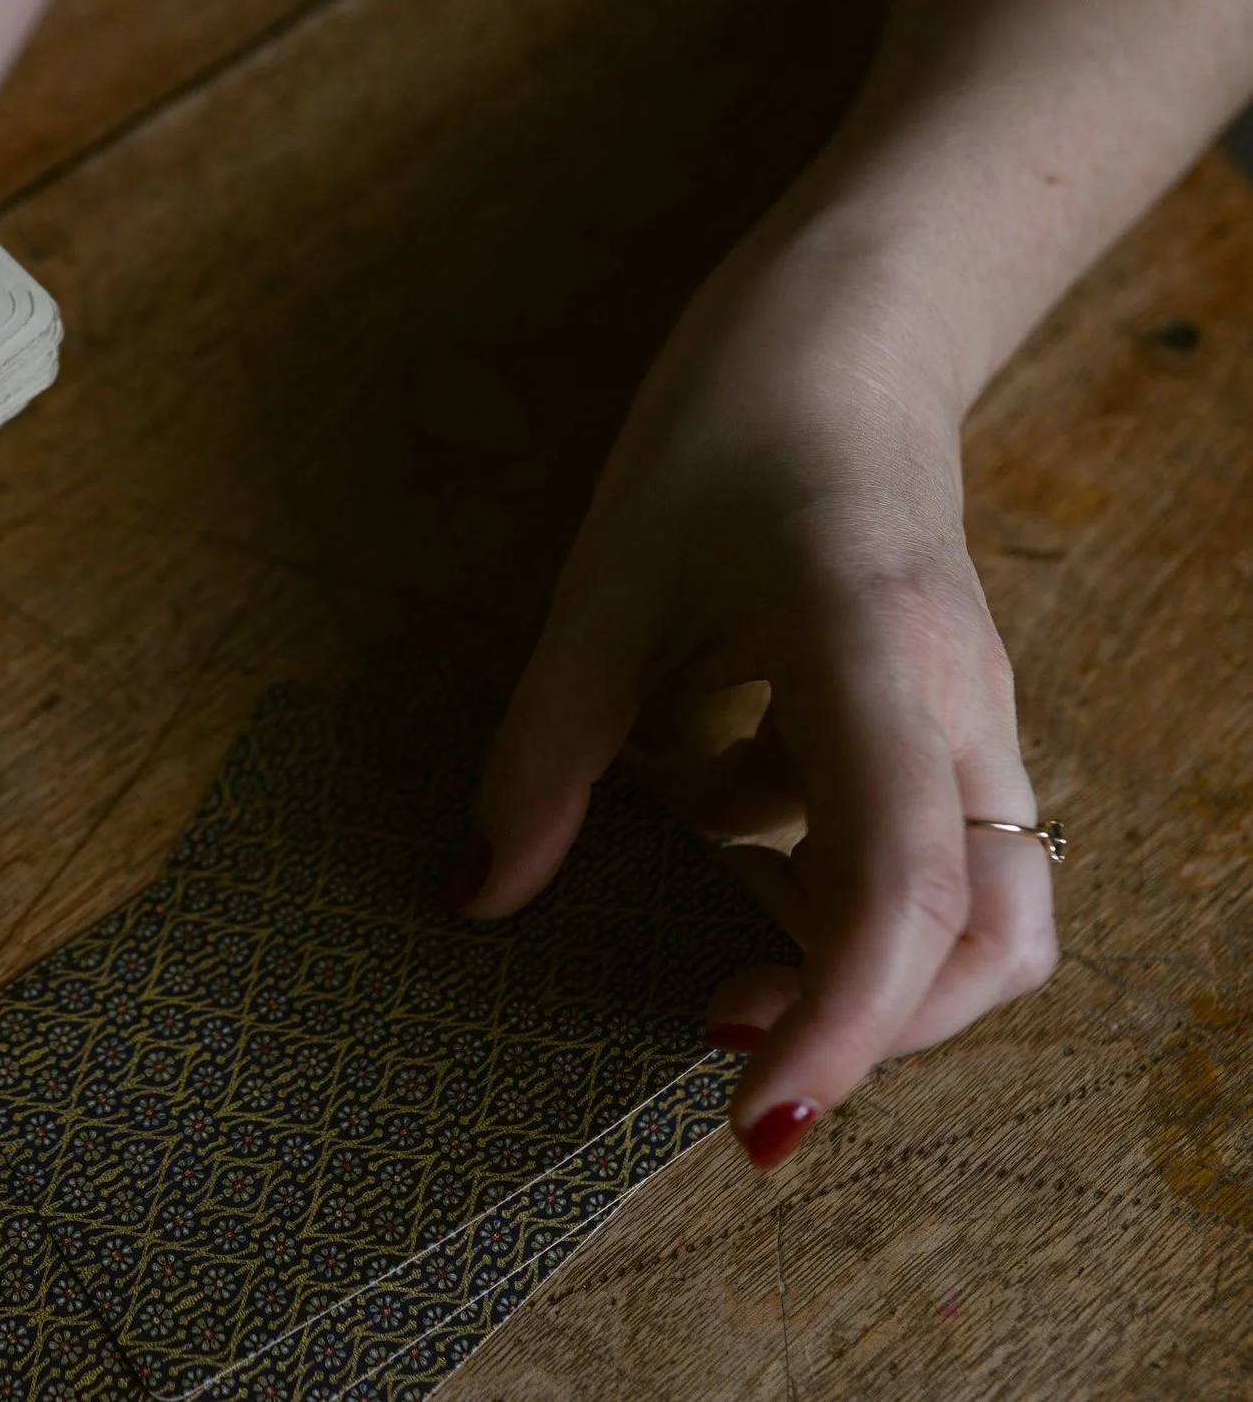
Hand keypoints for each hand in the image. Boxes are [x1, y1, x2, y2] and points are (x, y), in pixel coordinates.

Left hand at [450, 241, 1058, 1168]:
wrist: (839, 345)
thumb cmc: (723, 442)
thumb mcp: (602, 591)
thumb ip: (543, 752)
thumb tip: (476, 897)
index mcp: (874, 664)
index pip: (899, 891)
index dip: (840, 1028)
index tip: (755, 1119)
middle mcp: (959, 713)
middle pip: (987, 943)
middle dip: (863, 1027)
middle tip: (707, 1031)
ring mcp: (969, 724)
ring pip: (968, 911)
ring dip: (838, 958)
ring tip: (692, 935)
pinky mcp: (946, 729)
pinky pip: (911, 850)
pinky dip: (811, 880)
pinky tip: (703, 816)